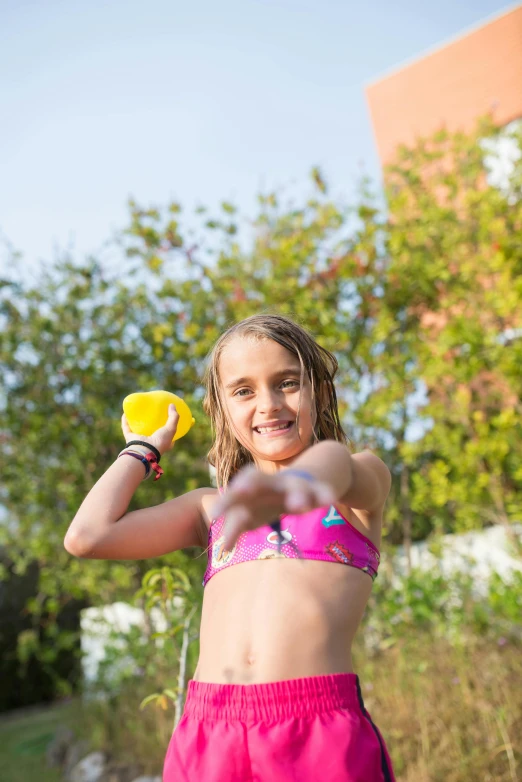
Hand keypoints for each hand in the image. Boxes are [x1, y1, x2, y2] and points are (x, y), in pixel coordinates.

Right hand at [121, 403, 178, 455]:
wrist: (145, 451)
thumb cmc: (160, 442)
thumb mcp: (171, 429)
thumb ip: (174, 417)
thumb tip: (172, 405)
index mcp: (162, 443)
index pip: (167, 434)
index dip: (168, 426)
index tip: (168, 416)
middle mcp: (151, 442)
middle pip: (151, 430)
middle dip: (152, 422)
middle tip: (153, 411)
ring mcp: (140, 440)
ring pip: (138, 429)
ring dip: (137, 421)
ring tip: (139, 410)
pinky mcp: (130, 438)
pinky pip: (126, 428)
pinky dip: (125, 421)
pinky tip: (125, 413)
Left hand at [212, 465, 335, 548]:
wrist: (308, 476)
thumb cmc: (271, 500)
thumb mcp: (255, 512)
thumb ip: (238, 527)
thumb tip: (223, 549)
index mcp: (254, 487)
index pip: (235, 491)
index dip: (225, 502)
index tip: (214, 515)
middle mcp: (272, 482)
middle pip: (258, 479)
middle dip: (248, 484)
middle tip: (239, 490)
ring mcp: (294, 482)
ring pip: (294, 486)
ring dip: (296, 494)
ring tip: (299, 505)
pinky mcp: (316, 486)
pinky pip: (321, 489)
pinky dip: (324, 493)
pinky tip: (329, 500)